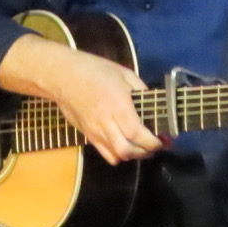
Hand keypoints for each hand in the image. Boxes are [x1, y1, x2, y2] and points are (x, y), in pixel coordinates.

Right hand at [0, 35, 163, 164]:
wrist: (62, 76)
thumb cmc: (94, 70)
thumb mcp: (124, 74)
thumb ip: (140, 90)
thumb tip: (154, 104)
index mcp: (117, 105)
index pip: (137, 133)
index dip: (154, 141)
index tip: (165, 139)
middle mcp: (106, 122)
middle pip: (127, 150)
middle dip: (146, 152)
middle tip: (157, 145)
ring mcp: (94, 131)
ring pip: (117, 155)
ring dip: (134, 155)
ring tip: (143, 147)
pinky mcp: (87, 135)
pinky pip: (105, 153)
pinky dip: (119, 155)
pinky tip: (126, 146)